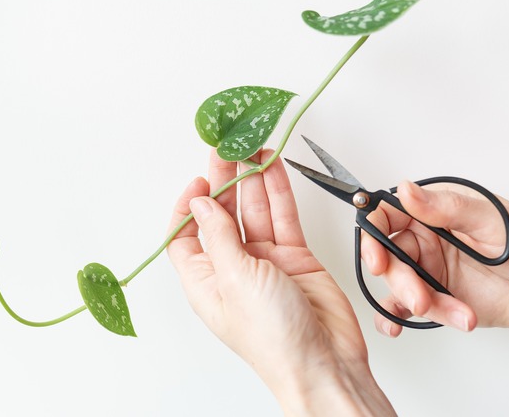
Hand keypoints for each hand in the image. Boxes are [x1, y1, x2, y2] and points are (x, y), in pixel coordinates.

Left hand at [167, 149, 394, 415]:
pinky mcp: (295, 258)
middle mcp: (232, 268)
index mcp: (204, 281)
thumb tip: (200, 203)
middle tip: (227, 148)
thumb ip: (218, 236)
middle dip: (223, 181)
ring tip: (252, 147)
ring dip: (252, 179)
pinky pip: (283, 217)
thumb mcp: (235, 279)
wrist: (324, 362)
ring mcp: (264, 262)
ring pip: (254, 211)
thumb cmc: (274, 338)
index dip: (188, 206)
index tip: (199, 181)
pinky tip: (273, 167)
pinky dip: (279, 192)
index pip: (185, 236)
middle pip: (221, 216)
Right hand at [362, 180, 508, 362]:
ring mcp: (429, 271)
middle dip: (401, 282)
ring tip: (458, 314)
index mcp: (435, 212)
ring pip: (399, 287)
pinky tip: (396, 326)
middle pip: (389, 257)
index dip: (373, 234)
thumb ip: (448, 208)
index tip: (378, 257)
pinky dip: (394, 318)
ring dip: (420, 305)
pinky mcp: (436, 299)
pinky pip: (403, 308)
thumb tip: (406, 190)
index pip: (387, 215)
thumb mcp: (495, 221)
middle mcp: (426, 240)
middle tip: (421, 298)